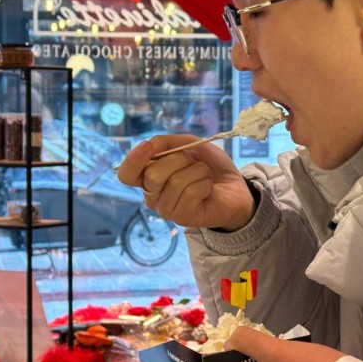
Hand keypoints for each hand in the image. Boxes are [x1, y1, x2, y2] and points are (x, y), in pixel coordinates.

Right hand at [116, 136, 255, 230]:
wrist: (236, 188)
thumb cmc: (210, 167)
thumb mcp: (189, 145)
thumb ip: (167, 142)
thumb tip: (149, 145)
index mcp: (148, 178)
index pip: (126, 174)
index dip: (133, 160)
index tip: (148, 147)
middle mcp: (153, 196)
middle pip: (152, 174)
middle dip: (179, 159)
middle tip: (193, 162)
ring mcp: (166, 209)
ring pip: (175, 181)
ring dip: (197, 171)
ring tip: (204, 175)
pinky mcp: (182, 218)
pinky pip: (190, 192)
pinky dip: (205, 183)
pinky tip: (208, 188)